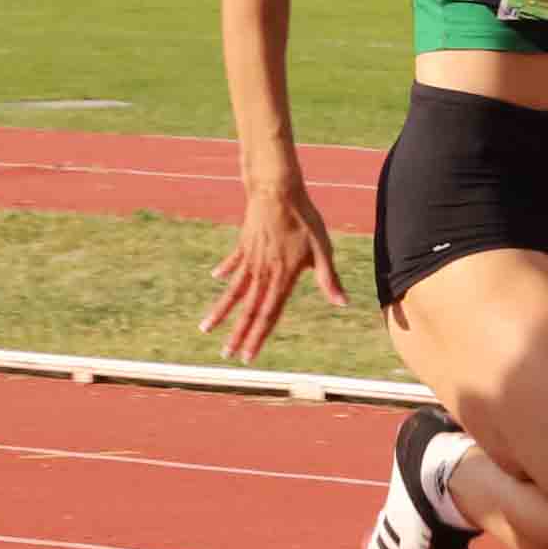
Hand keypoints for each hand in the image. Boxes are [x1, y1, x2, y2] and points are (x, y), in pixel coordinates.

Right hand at [204, 176, 346, 362]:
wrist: (277, 192)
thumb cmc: (305, 220)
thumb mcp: (322, 250)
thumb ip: (328, 278)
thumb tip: (342, 303)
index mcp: (282, 277)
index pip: (269, 314)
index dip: (258, 336)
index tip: (248, 356)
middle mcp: (262, 273)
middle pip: (248, 309)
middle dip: (238, 334)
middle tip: (226, 355)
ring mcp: (250, 260)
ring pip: (233, 292)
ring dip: (220, 312)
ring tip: (205, 329)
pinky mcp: (244, 246)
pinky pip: (233, 263)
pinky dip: (225, 271)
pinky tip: (216, 278)